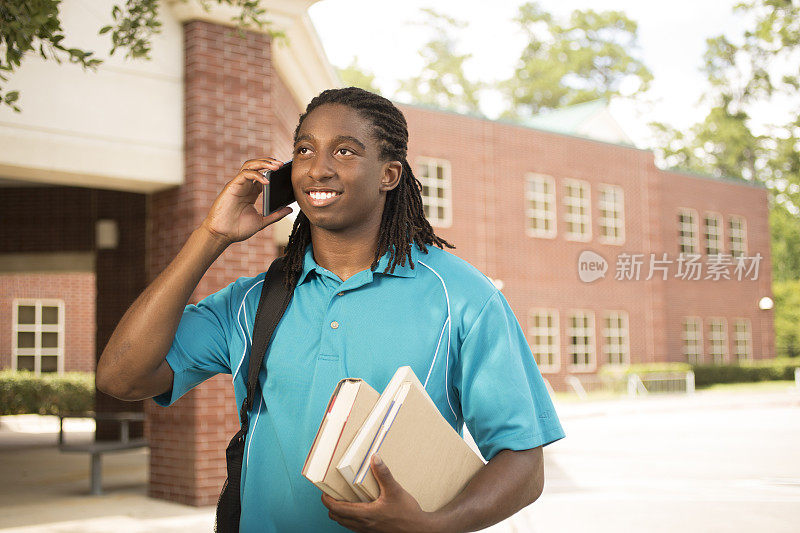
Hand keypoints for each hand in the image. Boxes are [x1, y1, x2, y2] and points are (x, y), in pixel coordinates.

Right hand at [201, 158, 292, 245]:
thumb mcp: (262, 221)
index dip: (273, 171)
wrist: (223, 235)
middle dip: (269, 162)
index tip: (286, 171)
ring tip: (276, 166)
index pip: (263, 175)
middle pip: (256, 166)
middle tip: (282, 164)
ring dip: (263, 163)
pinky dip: (256, 175)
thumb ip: (276, 215)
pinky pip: (244, 174)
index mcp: (251, 192)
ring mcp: (238, 185)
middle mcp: (245, 186)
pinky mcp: (232, 186)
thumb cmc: (238, 229)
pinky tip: (266, 182)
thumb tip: (290, 209)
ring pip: (250, 165)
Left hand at [322, 454, 441, 532]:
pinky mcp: (372, 532)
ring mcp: (367, 530)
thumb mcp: (395, 491)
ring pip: (344, 523)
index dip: (326, 500)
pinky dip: (349, 518)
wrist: (419, 531)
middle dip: (331, 505)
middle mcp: (362, 524)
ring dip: (339, 512)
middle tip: (331, 492)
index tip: (324, 490)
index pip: (337, 509)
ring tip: (342, 499)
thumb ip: (384, 474)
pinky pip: (353, 526)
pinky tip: (358, 508)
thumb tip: (374, 458)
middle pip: (336, 517)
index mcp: (365, 514)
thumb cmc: (407, 513)